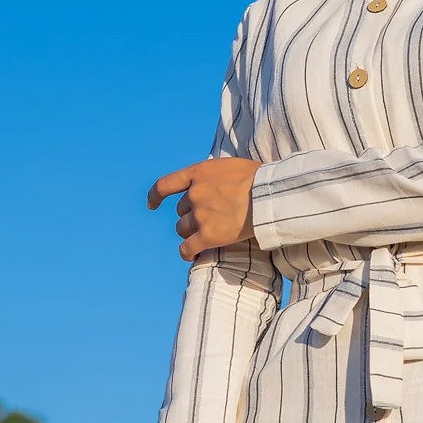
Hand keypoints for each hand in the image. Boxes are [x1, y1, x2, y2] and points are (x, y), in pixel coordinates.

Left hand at [146, 157, 262, 261]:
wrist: (270, 195)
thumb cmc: (259, 179)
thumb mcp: (230, 167)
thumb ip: (214, 176)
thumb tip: (213, 185)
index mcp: (199, 173)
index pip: (166, 185)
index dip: (155, 196)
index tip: (152, 204)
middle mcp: (195, 194)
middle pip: (180, 211)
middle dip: (191, 216)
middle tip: (210, 219)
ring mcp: (201, 215)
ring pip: (182, 229)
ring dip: (191, 232)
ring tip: (208, 234)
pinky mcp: (209, 235)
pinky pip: (188, 248)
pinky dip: (187, 252)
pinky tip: (192, 255)